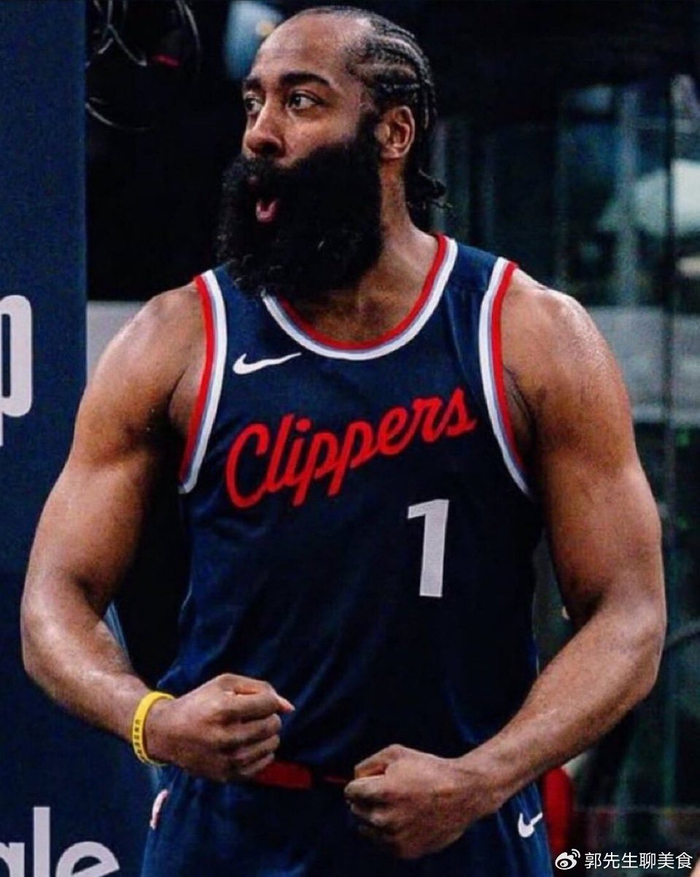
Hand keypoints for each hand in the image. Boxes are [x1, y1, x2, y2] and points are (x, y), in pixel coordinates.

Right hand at [144, 674, 293, 781]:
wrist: (168, 734)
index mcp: (224, 710)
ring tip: (250, 729)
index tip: (254, 701)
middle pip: (272, 725)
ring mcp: (228, 760)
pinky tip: (249, 744)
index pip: (268, 704)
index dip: (266, 699)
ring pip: (271, 744)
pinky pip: (263, 764)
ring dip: (267, 734)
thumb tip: (289, 707)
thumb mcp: (225, 684)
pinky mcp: (228, 776)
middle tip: (251, 716)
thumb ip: (260, 689)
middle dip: (267, 716)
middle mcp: (227, 737)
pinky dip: (262, 752)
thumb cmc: (199, 703)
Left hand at [345, 745, 499, 859]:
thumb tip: (353, 780)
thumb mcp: (395, 753)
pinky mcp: (404, 851)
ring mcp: (395, 837)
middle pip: (356, 810)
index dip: (360, 784)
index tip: (373, 781)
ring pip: (365, 828)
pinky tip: (403, 819)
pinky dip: (385, 832)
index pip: (350, 792)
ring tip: (396, 806)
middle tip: (388, 792)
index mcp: (383, 792)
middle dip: (366, 799)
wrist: (462, 794)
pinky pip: (380, 842)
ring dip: (374, 817)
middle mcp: (386, 818)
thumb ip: (367, 765)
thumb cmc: (428, 769)